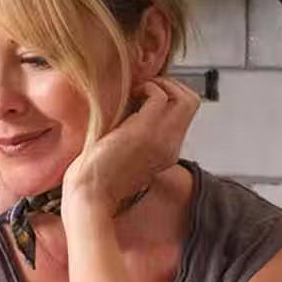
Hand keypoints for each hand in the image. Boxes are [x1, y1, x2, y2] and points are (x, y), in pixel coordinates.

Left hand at [62, 76, 198, 209]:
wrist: (89, 197)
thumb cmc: (96, 178)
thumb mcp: (125, 154)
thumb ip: (135, 135)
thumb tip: (130, 109)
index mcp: (166, 152)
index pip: (184, 114)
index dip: (167, 96)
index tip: (143, 95)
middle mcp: (170, 146)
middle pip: (191, 102)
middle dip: (169, 84)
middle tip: (144, 88)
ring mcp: (161, 139)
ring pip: (185, 97)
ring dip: (160, 84)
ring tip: (138, 91)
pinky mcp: (145, 133)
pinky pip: (160, 96)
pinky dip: (146, 87)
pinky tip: (129, 95)